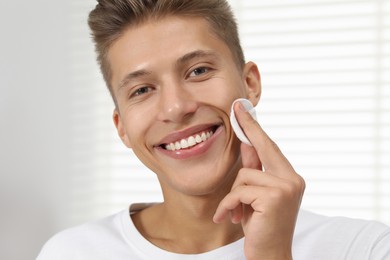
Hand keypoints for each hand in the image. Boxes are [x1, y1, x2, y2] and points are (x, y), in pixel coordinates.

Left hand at [213, 101, 304, 259]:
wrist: (270, 255)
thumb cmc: (261, 226)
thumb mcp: (254, 196)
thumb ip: (253, 171)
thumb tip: (245, 143)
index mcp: (290, 178)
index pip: (271, 147)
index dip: (256, 129)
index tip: (245, 110)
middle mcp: (292, 180)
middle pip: (262, 150)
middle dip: (249, 129)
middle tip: (237, 108)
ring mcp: (286, 188)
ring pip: (244, 176)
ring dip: (234, 196)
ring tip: (237, 213)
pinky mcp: (274, 198)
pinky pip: (239, 192)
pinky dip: (229, 205)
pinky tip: (231, 218)